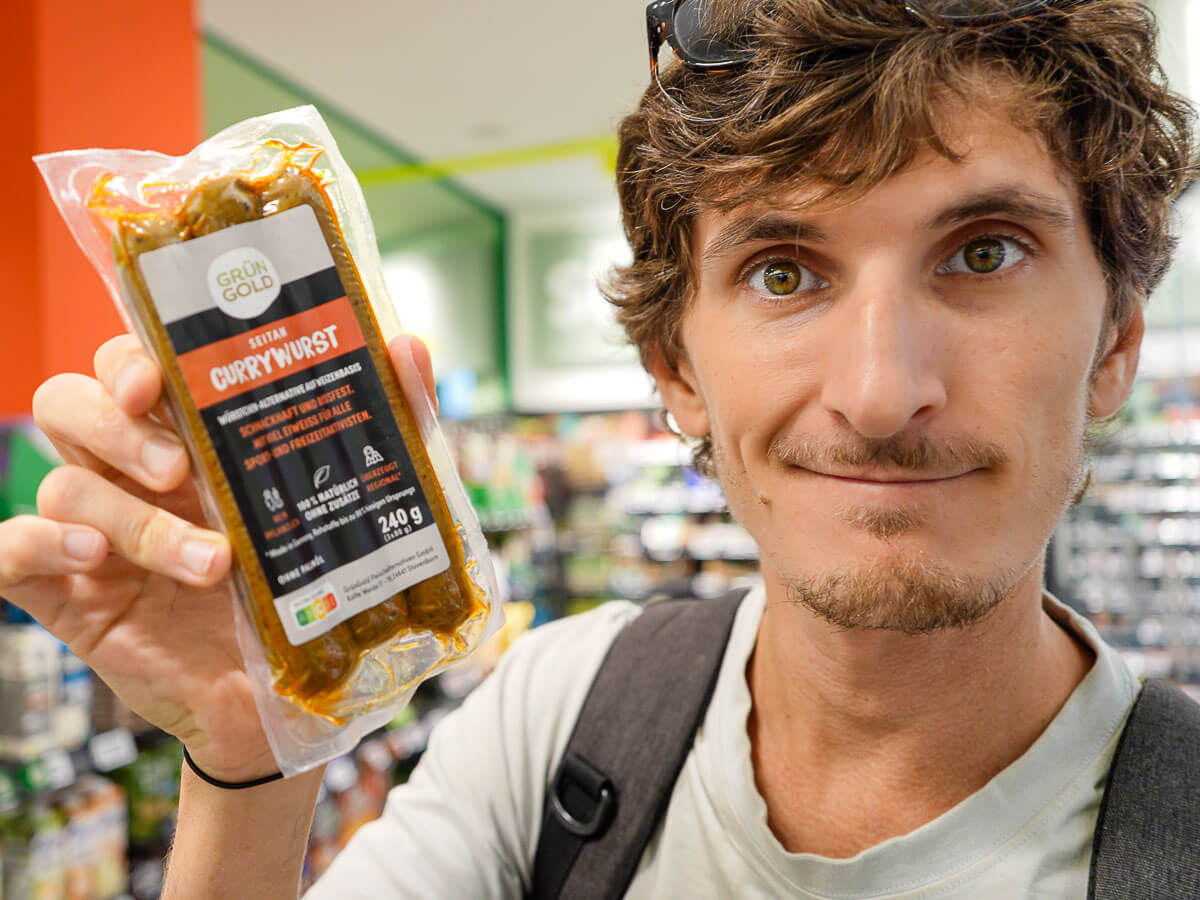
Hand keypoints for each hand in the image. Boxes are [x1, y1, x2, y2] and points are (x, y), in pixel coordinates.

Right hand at [0, 333, 436, 781]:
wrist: (291, 696)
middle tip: (178, 468)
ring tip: (210, 562)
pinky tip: (91, 557)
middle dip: (113, 425)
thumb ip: (387, 424)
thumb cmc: (313, 589)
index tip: (157, 377)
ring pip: (61, 484)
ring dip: (132, 519)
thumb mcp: (357, 505)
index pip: (128, 366)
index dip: (127, 356)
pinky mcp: (71, 596)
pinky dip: (37, 543)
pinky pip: (9, 554)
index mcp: (188, 438)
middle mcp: (133, 476)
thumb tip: (408, 346)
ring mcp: (96, 533)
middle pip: (67, 404)